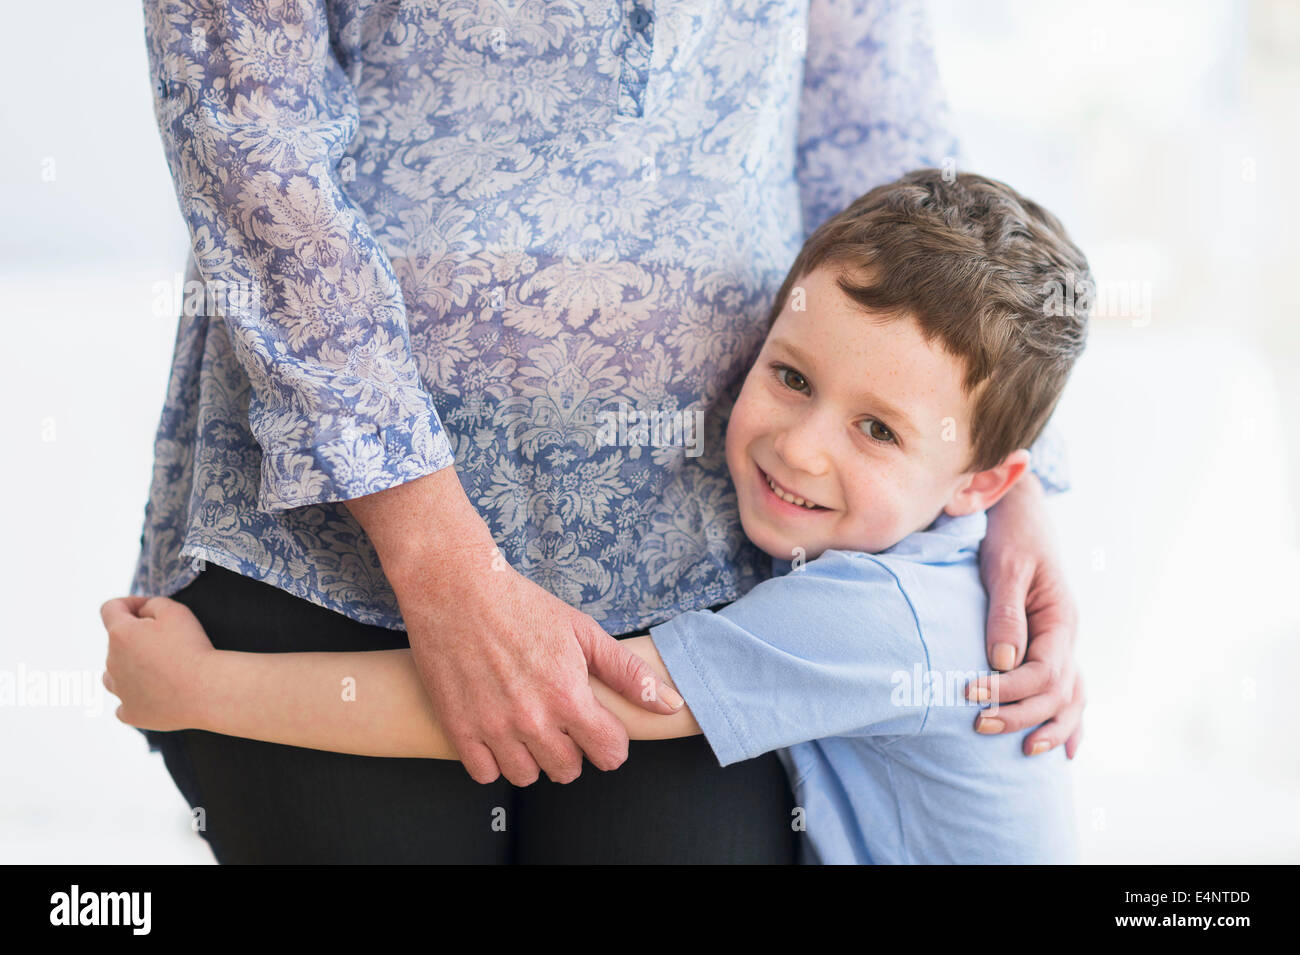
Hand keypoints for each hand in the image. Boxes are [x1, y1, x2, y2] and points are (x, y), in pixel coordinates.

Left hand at [100, 595, 214, 731]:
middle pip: (116, 644)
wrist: (206, 690)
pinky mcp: (130, 713)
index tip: (146, 609)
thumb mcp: (176, 610)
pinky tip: (155, 695)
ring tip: (158, 670)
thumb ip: (152, 604)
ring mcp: (120, 691)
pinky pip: (125, 704)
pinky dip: (136, 698)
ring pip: (113, 675)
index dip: (129, 604)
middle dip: (136, 639)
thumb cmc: (192, 647)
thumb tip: (141, 614)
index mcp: (120, 634)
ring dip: (129, 668)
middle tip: (169, 642)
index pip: (110, 609)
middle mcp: (112, 662)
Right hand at [395, 555, 684, 786]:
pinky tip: (498, 730)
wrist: (455, 589)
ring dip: (532, 756)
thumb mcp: (583, 631)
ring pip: (526, 776)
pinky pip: (485, 774)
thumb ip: (628, 673)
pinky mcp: (458, 729)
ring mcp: (493, 728)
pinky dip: (493, 759)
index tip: (598, 724)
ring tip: (527, 723)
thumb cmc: (521, 605)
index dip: (609, 740)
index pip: (609, 754)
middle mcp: (532, 720)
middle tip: (559, 718)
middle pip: (568, 770)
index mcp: (568, 696)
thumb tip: (672, 705)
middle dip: (572, 748)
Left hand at [967, 472, 1084, 757]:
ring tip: (1023, 751)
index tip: (971, 693)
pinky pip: (1068, 691)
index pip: (1045, 672)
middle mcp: (1068, 637)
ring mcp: (1063, 644)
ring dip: (1049, 727)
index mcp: (1060, 619)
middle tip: (978, 725)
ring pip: (1072, 699)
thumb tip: (1004, 663)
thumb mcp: (1005, 568)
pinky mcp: (1049, 646)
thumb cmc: (1012, 537)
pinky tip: (1062, 750)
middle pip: (1057, 694)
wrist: (1021, 514)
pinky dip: (1067, 721)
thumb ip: (1005, 614)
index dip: (1010, 690)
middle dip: (1020, 715)